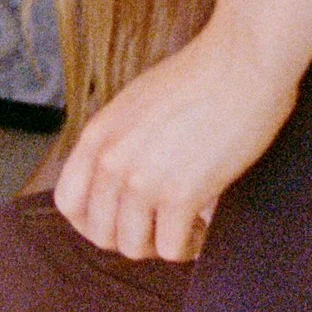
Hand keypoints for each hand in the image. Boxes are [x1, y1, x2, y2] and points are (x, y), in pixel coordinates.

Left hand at [52, 24, 295, 264]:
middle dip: (132, 238)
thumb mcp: (137, 103)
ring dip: (161, 246)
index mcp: (98, 135)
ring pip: (134, 247)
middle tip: (162, 227)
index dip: (92, 222)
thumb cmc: (201, 78)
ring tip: (187, 227)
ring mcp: (142, 179)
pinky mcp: (180, 195)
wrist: (242, 62)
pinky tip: (205, 229)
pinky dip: (189, 248)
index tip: (122, 221)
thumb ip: (120, 140)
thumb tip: (123, 181)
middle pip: (101, 233)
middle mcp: (111, 160)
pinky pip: (171, 248)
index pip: (68, 202)